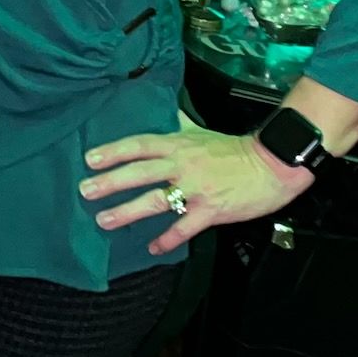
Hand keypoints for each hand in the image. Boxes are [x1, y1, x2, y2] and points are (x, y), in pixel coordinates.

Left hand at [82, 114, 312, 254]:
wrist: (272, 165)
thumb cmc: (234, 149)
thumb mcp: (201, 131)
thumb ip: (180, 122)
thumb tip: (167, 108)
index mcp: (177, 144)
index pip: (138, 145)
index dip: (112, 152)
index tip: (89, 160)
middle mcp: (181, 165)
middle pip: (139, 172)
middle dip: (110, 182)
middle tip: (85, 191)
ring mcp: (196, 189)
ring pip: (156, 200)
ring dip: (128, 211)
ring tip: (104, 220)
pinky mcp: (212, 210)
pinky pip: (185, 227)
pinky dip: (168, 239)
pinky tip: (152, 248)